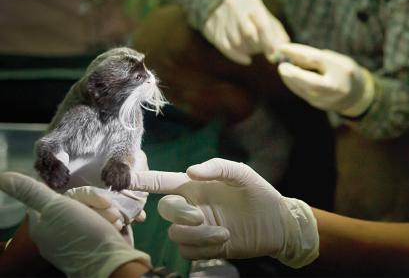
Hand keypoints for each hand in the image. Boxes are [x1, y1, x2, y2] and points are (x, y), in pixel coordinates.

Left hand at [0, 172, 150, 276]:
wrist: (113, 262)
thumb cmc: (82, 235)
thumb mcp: (55, 208)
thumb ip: (30, 191)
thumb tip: (3, 176)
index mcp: (43, 224)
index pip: (55, 195)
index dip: (76, 194)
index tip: (88, 199)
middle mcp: (60, 230)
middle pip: (77, 201)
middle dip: (95, 202)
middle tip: (105, 209)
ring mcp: (80, 235)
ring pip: (94, 208)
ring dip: (108, 211)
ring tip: (114, 219)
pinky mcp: (99, 238)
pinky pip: (106, 219)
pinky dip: (114, 220)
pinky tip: (119, 224)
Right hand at [130, 158, 318, 268]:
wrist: (276, 222)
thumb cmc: (258, 192)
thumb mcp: (240, 173)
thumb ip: (216, 167)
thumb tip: (189, 171)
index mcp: (195, 186)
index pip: (161, 182)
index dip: (142, 180)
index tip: (121, 180)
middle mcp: (192, 206)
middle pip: (165, 210)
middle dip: (180, 214)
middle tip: (200, 216)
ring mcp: (197, 228)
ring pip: (176, 235)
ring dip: (198, 234)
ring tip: (224, 231)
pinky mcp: (205, 247)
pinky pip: (188, 251)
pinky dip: (204, 247)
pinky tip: (224, 241)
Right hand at [203, 0, 289, 64]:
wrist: (219, 7)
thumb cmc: (250, 17)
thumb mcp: (265, 18)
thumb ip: (276, 34)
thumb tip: (281, 53)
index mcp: (252, 2)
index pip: (261, 24)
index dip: (268, 42)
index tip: (272, 54)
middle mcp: (235, 7)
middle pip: (248, 33)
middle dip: (257, 46)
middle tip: (261, 51)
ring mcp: (221, 17)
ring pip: (236, 42)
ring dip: (246, 50)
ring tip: (251, 49)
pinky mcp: (211, 27)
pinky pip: (226, 48)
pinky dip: (237, 56)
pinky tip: (245, 59)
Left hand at [277, 43, 374, 116]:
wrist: (356, 96)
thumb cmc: (344, 72)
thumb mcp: (336, 60)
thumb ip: (317, 58)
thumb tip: (293, 57)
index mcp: (341, 70)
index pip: (315, 59)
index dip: (296, 52)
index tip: (282, 47)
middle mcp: (334, 87)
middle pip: (309, 80)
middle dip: (292, 72)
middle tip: (281, 64)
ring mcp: (326, 98)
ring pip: (303, 88)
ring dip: (289, 78)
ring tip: (283, 68)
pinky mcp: (317, 104)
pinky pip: (302, 93)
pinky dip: (293, 84)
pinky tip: (287, 77)